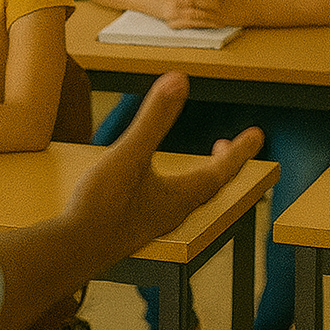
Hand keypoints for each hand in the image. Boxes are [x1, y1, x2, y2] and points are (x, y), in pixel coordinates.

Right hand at [67, 72, 263, 258]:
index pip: (219, 171)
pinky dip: (173, 187)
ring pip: (187, 197)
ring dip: (198, 176)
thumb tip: (179, 80)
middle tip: (229, 146)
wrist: (71, 249)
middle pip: (208, 186)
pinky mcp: (131, 226)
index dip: (240, 151)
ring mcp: (151, 221)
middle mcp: (171, 212)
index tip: (258, 135)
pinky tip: (152, 182)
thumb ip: (154, 118)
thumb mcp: (130, 153)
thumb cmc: (102, 205)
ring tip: (197, 163)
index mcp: (178, 196)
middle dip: (222, 164)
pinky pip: (165, 203)